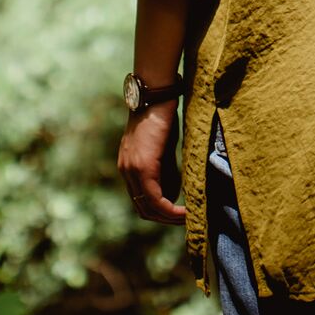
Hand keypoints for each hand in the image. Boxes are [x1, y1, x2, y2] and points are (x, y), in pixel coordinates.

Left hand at [118, 101, 185, 224]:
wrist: (156, 94)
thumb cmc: (162, 115)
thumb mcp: (163, 147)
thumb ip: (165, 169)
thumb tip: (173, 192)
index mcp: (128, 166)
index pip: (141, 199)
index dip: (159, 211)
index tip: (178, 214)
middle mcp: (126, 171)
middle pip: (143, 209)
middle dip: (165, 218)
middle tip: (185, 220)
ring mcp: (132, 170)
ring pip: (149, 207)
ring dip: (168, 217)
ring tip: (188, 218)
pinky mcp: (143, 167)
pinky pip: (155, 199)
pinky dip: (170, 210)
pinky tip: (185, 211)